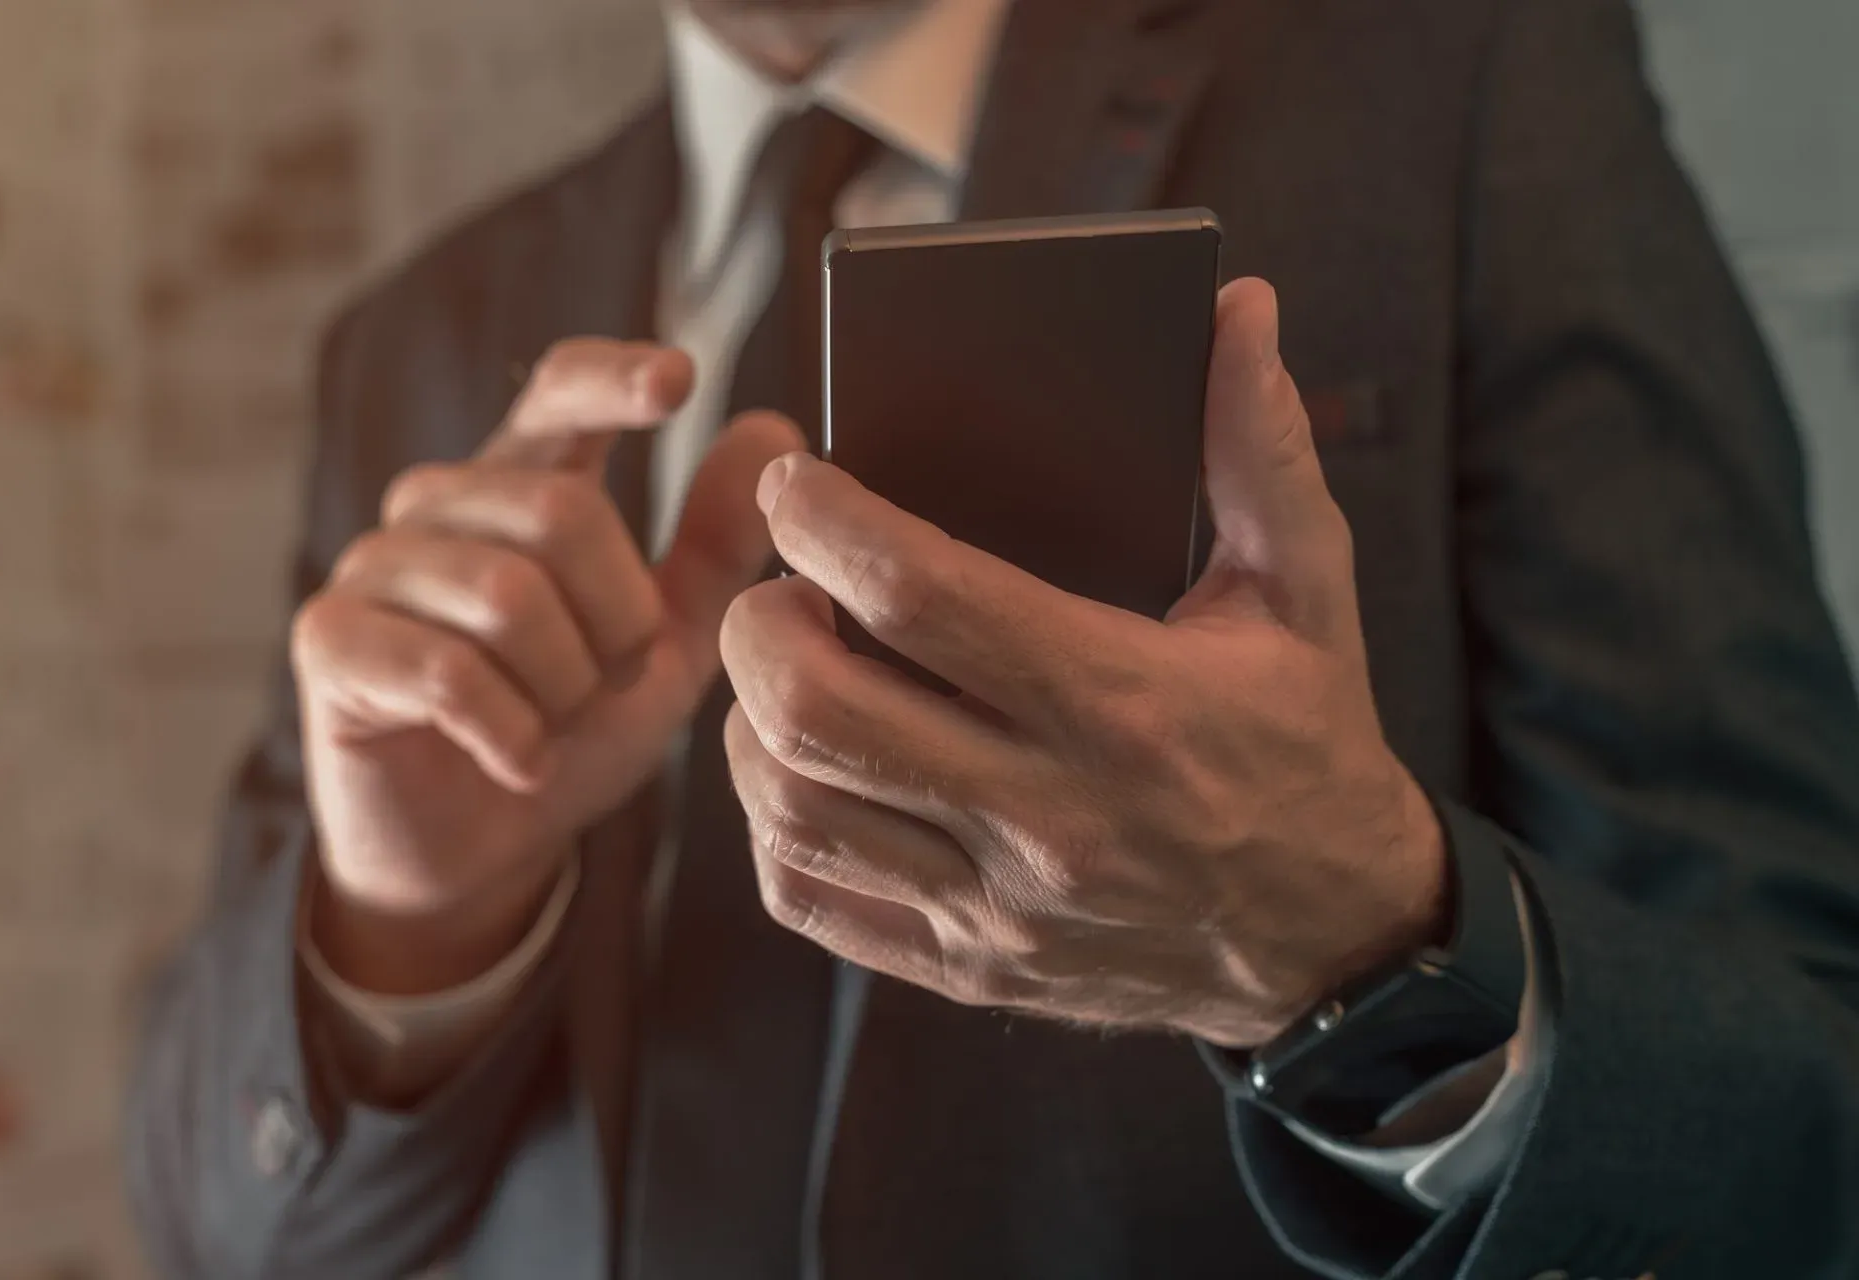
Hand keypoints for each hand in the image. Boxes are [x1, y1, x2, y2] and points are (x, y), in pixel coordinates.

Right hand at [293, 339, 801, 992]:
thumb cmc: (571, 729)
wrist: (480, 851)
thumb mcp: (668, 643)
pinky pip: (449, 673)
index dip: (610, 380)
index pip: (557, 396)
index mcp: (524, 484)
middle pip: (561, 512)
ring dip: (565, 687)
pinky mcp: (329, 639)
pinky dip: (512, 735)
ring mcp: (374, 564)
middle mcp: (439, 502)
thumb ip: (716, 544)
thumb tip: (773, 427)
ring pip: (508, 597)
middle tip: (609, 685)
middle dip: (618, 621)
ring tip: (555, 725)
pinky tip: (519, 762)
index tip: (676, 380)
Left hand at [719, 279, 1447, 1046]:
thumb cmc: (1308, 743)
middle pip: (817, 709)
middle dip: (759, 624)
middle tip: (782, 585)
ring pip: (793, 808)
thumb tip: (1239, 308)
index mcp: (1125, 703)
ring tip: (788, 669)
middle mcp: (1050, 815)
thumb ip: (1258, 447)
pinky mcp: (968, 969)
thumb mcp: (1306, 590)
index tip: (796, 482)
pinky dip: (774, 822)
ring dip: (751, 722)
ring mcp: (1000, 908)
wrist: (1336, 944)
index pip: (918, 595)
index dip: (824, 521)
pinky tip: (807, 769)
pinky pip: (809, 895)